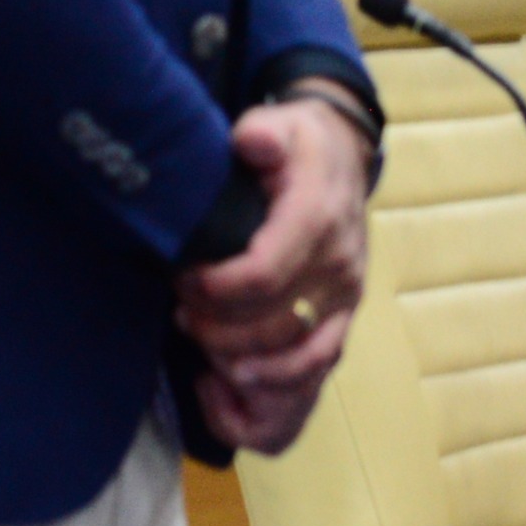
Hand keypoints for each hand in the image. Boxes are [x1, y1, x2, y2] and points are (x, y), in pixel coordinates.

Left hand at [175, 96, 369, 454]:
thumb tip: (251, 143)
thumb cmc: (298, 144)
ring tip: (202, 354)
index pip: (265, 273)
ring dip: (244, 370)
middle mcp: (339, 271)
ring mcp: (344, 305)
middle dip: (220, 331)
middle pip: (277, 327)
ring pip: (301, 365)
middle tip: (181, 314)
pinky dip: (270, 401)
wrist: (342, 159)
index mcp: (319, 221)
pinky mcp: (340, 326)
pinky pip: (313, 381)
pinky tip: (225, 388)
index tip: (182, 281)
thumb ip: (262, 133)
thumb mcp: (279, 123)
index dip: (215, 288)